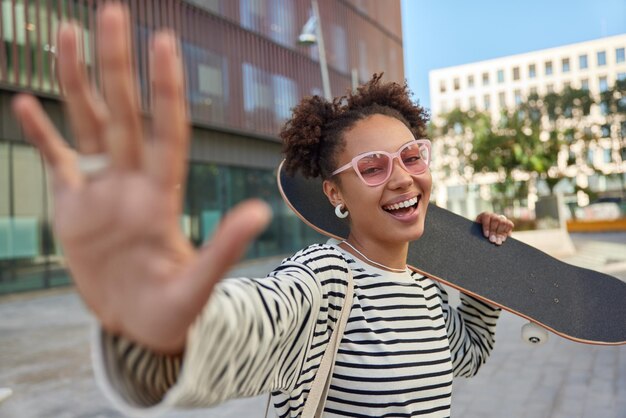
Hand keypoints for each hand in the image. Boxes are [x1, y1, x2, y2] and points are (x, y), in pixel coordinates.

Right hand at [12, 3, 270, 353]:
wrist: (139, 327)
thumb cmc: (172, 312)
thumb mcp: (197, 288)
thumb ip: (223, 249)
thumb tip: (258, 213)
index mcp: (160, 197)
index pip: (166, 130)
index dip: (165, 89)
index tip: (164, 42)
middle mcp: (131, 183)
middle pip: (124, 113)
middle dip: (117, 64)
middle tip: (111, 11)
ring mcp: (101, 192)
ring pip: (89, 124)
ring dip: (77, 81)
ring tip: (67, 33)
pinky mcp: (73, 208)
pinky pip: (56, 161)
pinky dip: (42, 134)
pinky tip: (25, 101)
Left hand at [475, 212, 513, 245]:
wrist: (487, 231)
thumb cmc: (480, 231)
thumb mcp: (477, 229)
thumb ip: (478, 231)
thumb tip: (480, 236)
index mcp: (485, 215)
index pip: (486, 217)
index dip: (486, 226)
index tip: (486, 235)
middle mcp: (494, 215)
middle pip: (496, 220)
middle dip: (494, 232)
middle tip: (492, 241)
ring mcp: (502, 218)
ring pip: (503, 223)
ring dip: (500, 234)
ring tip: (498, 242)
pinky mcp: (508, 222)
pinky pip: (509, 225)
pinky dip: (506, 233)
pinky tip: (503, 239)